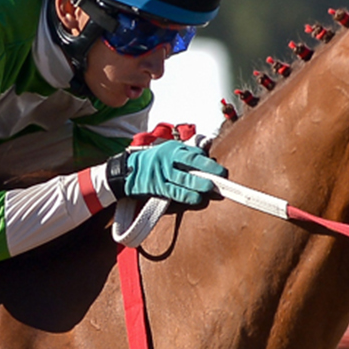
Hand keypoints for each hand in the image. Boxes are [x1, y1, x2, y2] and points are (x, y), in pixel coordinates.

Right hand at [106, 141, 226, 205]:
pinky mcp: (156, 187)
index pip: (195, 155)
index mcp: (173, 149)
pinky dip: (188, 196)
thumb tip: (209, 152)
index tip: (222, 172)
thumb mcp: (168, 151)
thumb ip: (187, 153)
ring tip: (213, 190)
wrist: (126, 172)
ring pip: (185, 180)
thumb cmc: (152, 162)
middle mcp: (168, 159)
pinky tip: (198, 199)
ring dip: (201, 186)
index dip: (209, 163)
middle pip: (193, 165)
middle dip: (210, 173)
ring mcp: (161, 173)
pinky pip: (175, 192)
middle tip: (223, 180)